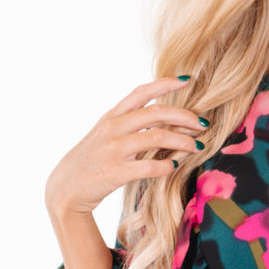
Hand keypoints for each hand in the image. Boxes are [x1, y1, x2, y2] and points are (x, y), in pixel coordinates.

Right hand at [44, 76, 206, 218]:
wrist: (66, 188)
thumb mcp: (105, 135)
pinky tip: (176, 165)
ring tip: (197, 146)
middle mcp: (113, 128)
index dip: (165, 84)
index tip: (188, 80)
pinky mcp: (116, 172)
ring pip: (157, 137)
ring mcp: (114, 150)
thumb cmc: (91, 161)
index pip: (141, 92)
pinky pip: (149, 166)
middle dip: (184, 116)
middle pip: (156, 113)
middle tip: (203, 124)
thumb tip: (162, 118)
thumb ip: (129, 124)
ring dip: (182, 141)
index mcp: (112, 116)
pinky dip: (167, 165)